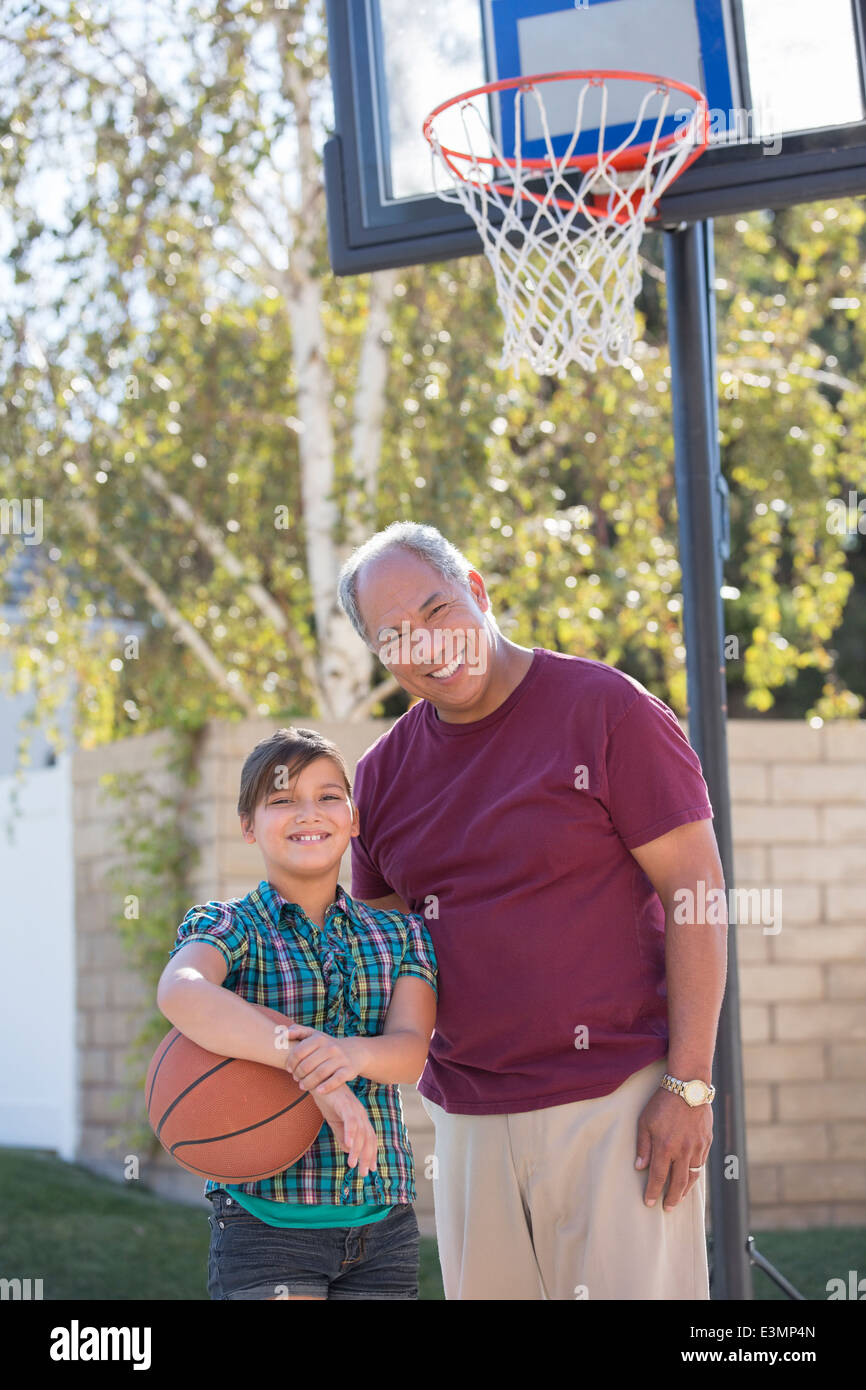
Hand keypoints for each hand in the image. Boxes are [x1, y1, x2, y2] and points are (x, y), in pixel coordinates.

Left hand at [284, 1024, 364, 1095]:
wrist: (355, 1051)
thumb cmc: (328, 1045)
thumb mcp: (315, 1035)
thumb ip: (299, 1031)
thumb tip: (284, 1033)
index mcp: (319, 1038)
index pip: (299, 1051)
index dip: (291, 1062)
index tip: (289, 1069)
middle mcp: (330, 1047)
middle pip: (308, 1064)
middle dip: (298, 1074)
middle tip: (296, 1079)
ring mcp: (340, 1058)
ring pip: (320, 1073)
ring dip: (308, 1082)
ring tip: (302, 1086)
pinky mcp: (348, 1069)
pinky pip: (336, 1080)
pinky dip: (326, 1087)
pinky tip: (318, 1091)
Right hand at [310, 1083, 377, 1177]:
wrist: (317, 1080)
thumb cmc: (327, 1099)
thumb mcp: (335, 1120)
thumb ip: (342, 1134)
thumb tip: (348, 1149)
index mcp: (359, 1117)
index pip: (369, 1138)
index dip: (370, 1154)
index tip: (370, 1169)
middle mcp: (360, 1113)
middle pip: (368, 1138)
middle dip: (367, 1156)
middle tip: (363, 1173)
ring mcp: (353, 1108)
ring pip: (360, 1132)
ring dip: (357, 1150)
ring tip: (352, 1164)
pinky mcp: (345, 1104)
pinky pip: (350, 1121)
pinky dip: (350, 1134)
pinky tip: (348, 1146)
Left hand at [635, 1088, 711, 1210]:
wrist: (688, 1087)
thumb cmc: (662, 1103)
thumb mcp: (645, 1121)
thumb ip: (643, 1146)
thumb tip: (639, 1168)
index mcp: (665, 1147)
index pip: (658, 1177)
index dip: (653, 1192)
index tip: (649, 1203)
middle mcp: (682, 1151)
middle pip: (677, 1182)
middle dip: (671, 1198)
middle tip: (667, 1208)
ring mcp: (697, 1147)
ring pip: (692, 1176)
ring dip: (685, 1190)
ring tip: (679, 1198)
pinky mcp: (707, 1142)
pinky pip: (701, 1163)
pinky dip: (694, 1174)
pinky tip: (689, 1178)